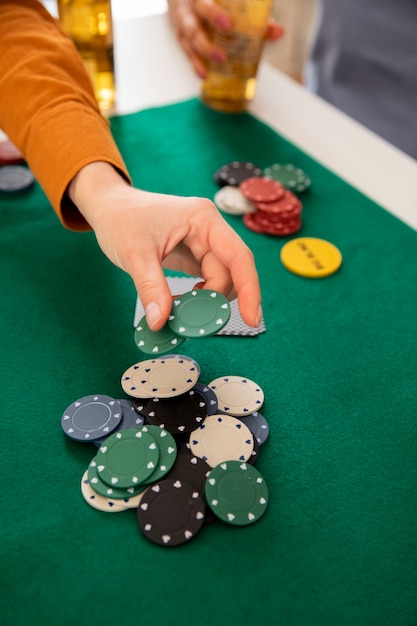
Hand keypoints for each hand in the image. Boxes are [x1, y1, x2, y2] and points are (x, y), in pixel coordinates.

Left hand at [68, 162, 261, 329]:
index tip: (251, 320)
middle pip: (230, 274)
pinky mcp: (195, 256)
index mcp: (204, 219)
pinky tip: (180, 305)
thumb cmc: (121, 218)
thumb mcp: (133, 253)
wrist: (108, 207)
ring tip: (179, 313)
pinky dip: (197, 299)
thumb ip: (150, 288)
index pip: (239, 257)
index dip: (250, 290)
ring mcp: (204, 244)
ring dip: (205, 303)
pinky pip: (207, 283)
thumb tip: (161, 322)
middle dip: (216, 302)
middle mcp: (210, 230)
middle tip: (194, 325)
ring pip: (220, 282)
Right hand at [167, 0, 283, 77]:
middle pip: (194, 26)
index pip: (204, 3)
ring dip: (204, 54)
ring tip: (220, 63)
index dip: (214, 13)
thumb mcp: (228, 0)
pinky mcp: (181, 38)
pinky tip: (204, 74)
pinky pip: (187, 52)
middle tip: (223, 56)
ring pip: (190, 40)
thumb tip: (277, 32)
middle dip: (208, 42)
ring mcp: (183, 24)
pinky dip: (196, 64)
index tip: (228, 24)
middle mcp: (188, 9)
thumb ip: (253, 14)